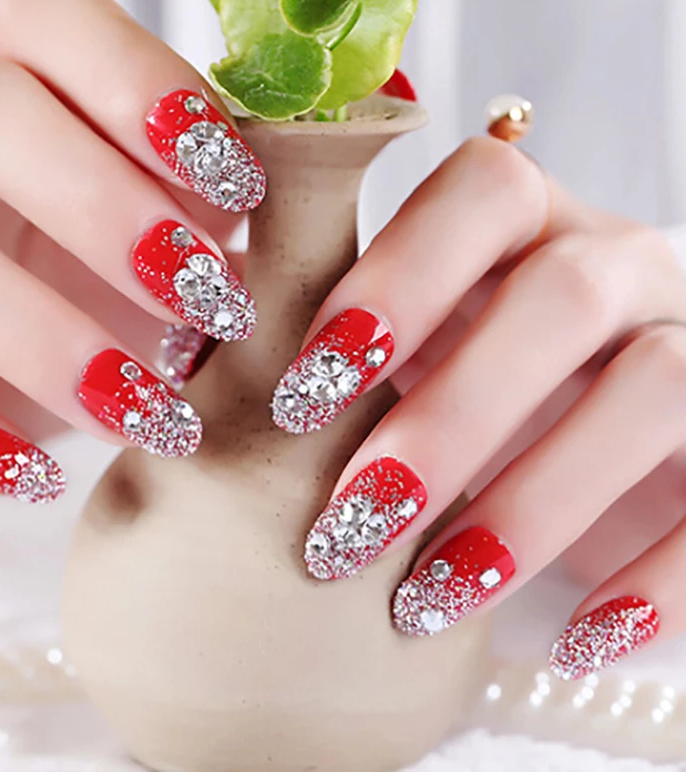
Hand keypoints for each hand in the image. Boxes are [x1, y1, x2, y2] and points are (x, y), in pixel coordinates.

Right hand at [0, 0, 264, 529]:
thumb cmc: (91, 295)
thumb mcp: (159, 237)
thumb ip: (219, 199)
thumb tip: (346, 157)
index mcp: (14, 86)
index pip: (54, 23)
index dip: (147, 93)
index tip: (239, 191)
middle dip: (105, 208)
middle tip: (209, 303)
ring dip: (46, 335)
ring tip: (151, 414)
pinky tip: (38, 472)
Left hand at [273, 135, 685, 680]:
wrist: (586, 460)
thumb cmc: (461, 396)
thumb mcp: (399, 357)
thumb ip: (320, 342)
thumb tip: (190, 356)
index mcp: (527, 224)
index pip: (485, 190)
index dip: (396, 283)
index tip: (302, 393)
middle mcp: (622, 266)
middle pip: (565, 293)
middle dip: (449, 416)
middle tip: (346, 526)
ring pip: (651, 390)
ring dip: (529, 507)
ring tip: (428, 599)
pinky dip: (654, 582)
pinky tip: (572, 639)